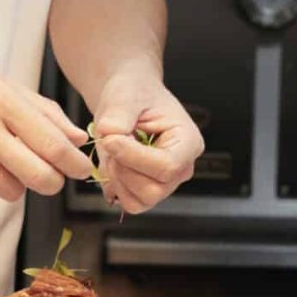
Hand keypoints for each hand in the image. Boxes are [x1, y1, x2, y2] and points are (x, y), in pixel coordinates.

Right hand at [0, 32, 91, 200]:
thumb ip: (44, 112)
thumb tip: (76, 138)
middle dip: (53, 182)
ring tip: (8, 161)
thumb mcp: (4, 83)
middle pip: (36, 176)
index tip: (83, 169)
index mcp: (3, 101)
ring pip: (9, 190)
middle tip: (54, 176)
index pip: (51, 144)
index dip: (74, 163)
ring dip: (17, 182)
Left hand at [90, 68, 203, 213]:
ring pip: (140, 201)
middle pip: (153, 190)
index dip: (132, 157)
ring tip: (114, 151)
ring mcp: (166, 183)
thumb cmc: (134, 93)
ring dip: (117, 178)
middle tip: (111, 143)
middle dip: (124, 169)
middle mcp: (182, 167)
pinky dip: (115, 187)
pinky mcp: (148, 191)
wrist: (128, 98)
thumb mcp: (125, 96)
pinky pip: (130, 203)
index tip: (110, 139)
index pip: (167, 166)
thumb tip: (108, 138)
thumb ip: (117, 117)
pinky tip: (114, 162)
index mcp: (188, 141)